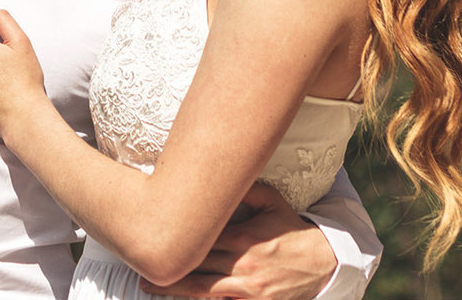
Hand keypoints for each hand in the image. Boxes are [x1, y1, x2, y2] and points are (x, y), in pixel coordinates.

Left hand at [149, 184, 335, 299]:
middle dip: (168, 263)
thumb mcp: (274, 202)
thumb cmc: (292, 230)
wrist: (323, 264)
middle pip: (196, 266)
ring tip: (148, 283)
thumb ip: (246, 189)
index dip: (177, 236)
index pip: (201, 238)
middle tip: (138, 258)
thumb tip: (220, 174)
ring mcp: (247, 290)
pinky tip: (181, 298)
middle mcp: (242, 267)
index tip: (155, 230)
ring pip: (202, 291)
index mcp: (244, 239)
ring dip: (173, 288)